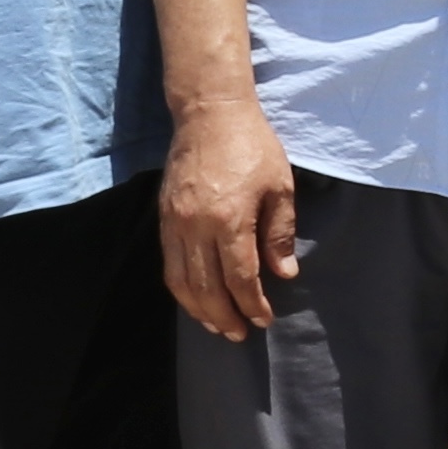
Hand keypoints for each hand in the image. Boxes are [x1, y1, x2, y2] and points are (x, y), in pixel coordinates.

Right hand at [159, 97, 297, 341]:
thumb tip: (284, 274)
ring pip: (180, 281)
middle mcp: (195, 226)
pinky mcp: (163, 217)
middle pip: (206, 287)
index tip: (264, 320)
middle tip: (240, 334)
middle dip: (224, 316)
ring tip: (217, 325)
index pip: (239, 277)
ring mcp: (174, 223)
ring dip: (199, 309)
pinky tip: (195, 298)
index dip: (252, 304)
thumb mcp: (279, 187)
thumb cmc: (253, 147)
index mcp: (228, 219)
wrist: (209, 114)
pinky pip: (169, 263)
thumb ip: (279, 233)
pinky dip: (181, 288)